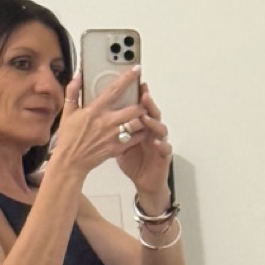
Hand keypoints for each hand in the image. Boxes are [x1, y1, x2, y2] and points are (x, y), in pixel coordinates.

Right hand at [52, 69, 147, 174]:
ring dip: (142, 119)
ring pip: (137, 123)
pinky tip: (139, 131)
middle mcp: (107, 121)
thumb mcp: (68, 112)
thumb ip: (73, 92)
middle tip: (142, 101)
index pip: (115, 89)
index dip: (128, 78)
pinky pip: (135, 139)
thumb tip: (77, 76)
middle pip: (134, 108)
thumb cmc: (69, 138)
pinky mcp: (117, 148)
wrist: (71, 161)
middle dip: (141, 104)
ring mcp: (113, 135)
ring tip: (142, 116)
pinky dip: (140, 134)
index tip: (137, 70)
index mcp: (96, 109)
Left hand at [115, 83, 172, 197]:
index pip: (141, 107)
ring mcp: (159, 142)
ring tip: (147, 117)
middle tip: (143, 95)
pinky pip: (165, 149)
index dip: (140, 95)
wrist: (145, 181)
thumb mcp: (119, 142)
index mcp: (141, 126)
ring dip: (154, 122)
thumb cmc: (133, 161)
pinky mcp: (163, 156)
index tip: (136, 83)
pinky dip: (162, 145)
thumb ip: (113, 127)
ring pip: (160, 128)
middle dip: (148, 104)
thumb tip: (98, 113)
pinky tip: (156, 142)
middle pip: (152, 113)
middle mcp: (152, 131)